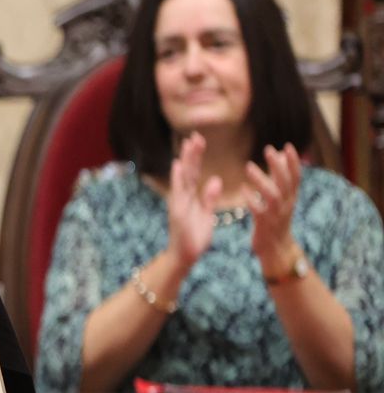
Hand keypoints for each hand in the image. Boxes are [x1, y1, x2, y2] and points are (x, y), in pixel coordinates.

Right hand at [165, 132, 220, 267]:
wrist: (184, 257)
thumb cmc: (195, 238)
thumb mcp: (206, 215)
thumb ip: (209, 198)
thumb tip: (215, 180)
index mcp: (190, 197)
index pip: (193, 172)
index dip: (196, 156)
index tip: (199, 140)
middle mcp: (182, 197)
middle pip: (187, 171)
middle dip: (191, 153)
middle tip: (195, 135)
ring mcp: (178, 203)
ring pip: (183, 177)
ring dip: (186, 160)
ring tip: (188, 144)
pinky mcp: (177, 211)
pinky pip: (178, 192)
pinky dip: (177, 178)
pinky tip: (178, 165)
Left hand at [244, 143, 302, 271]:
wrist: (276, 248)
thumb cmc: (276, 218)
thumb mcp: (282, 197)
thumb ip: (280, 176)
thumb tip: (280, 153)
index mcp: (291, 197)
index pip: (296, 177)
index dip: (293, 162)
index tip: (287, 146)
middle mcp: (286, 204)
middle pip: (285, 182)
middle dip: (278, 166)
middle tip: (268, 150)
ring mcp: (276, 214)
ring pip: (273, 195)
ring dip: (261, 180)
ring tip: (248, 166)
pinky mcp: (264, 224)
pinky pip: (258, 210)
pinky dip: (251, 199)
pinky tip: (242, 189)